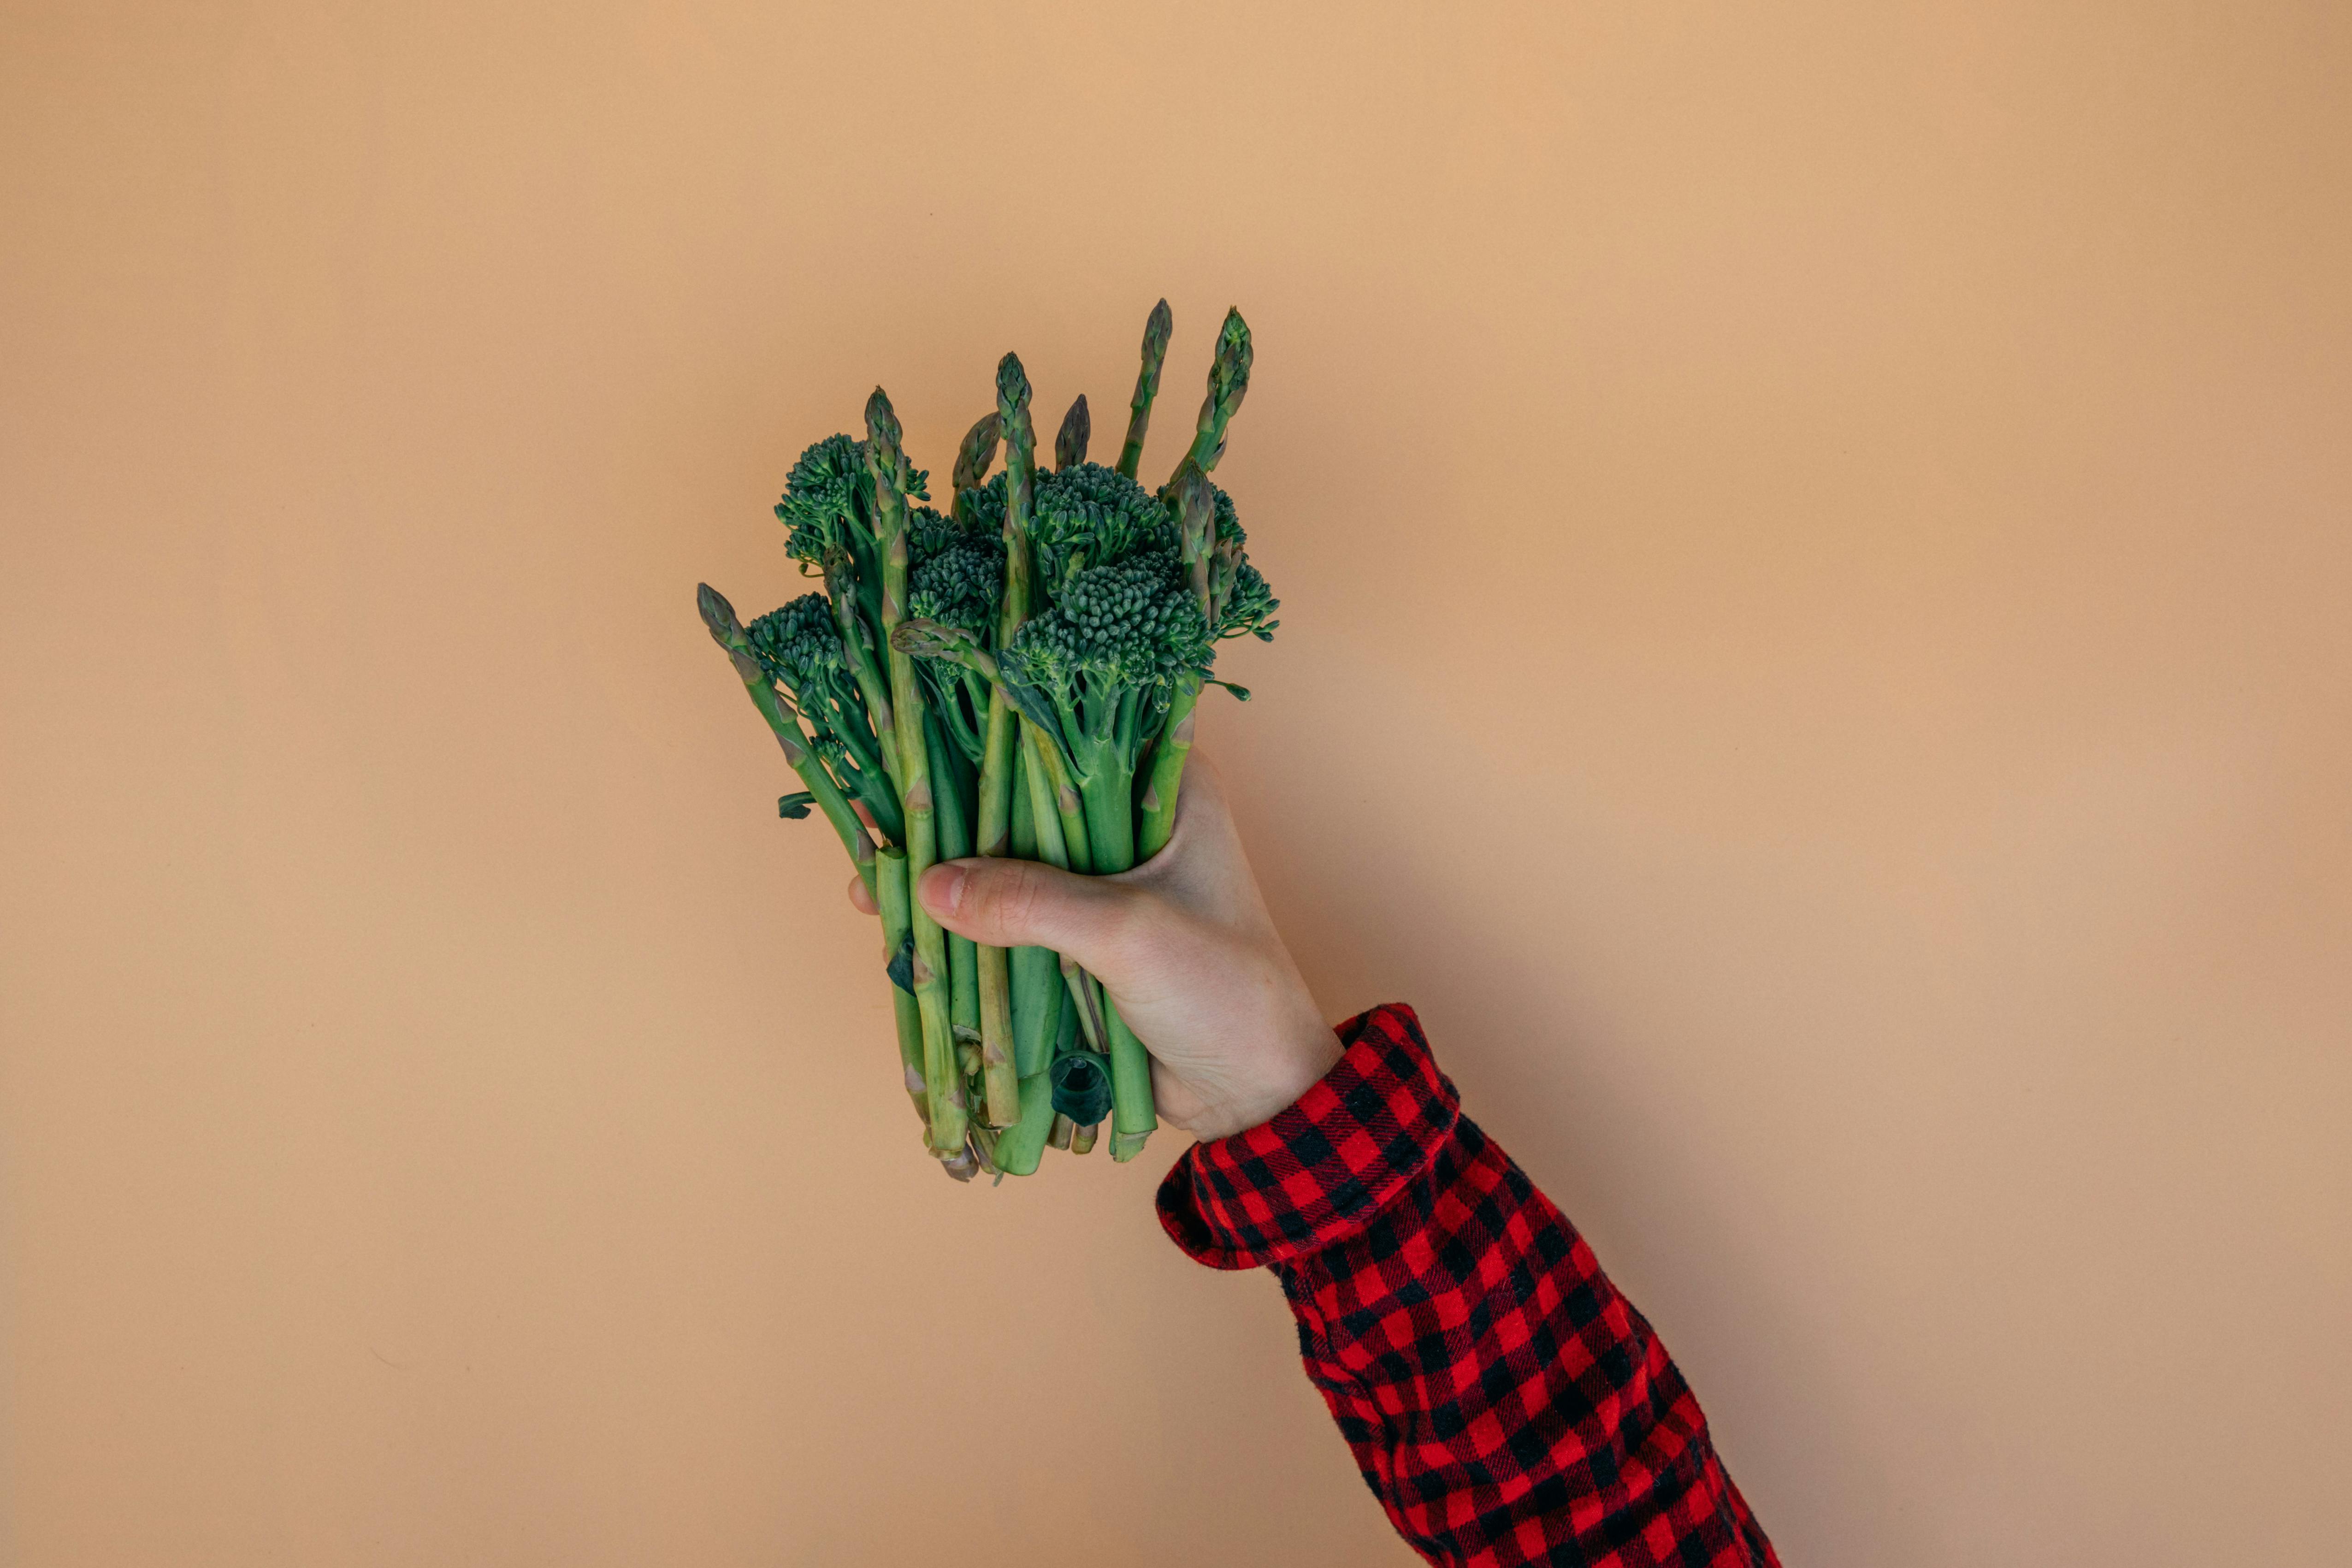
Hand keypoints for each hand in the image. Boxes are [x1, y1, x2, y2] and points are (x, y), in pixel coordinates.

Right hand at [845, 754, 1338, 1141]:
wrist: (1258, 1091)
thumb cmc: (1223, 991)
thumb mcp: (1129, 934)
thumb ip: (1032, 903)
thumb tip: (931, 886)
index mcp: (1164, 788)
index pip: (1067, 734)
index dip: (992, 734)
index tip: (917, 740)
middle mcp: (1129, 822)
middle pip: (1021, 800)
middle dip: (949, 815)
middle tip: (874, 820)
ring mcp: (1100, 883)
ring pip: (1006, 863)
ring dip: (945, 875)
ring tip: (869, 880)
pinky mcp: (1079, 939)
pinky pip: (1007, 921)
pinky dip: (961, 926)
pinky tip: (900, 926)